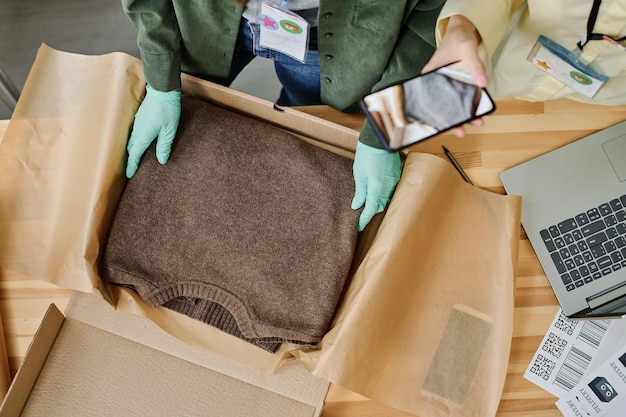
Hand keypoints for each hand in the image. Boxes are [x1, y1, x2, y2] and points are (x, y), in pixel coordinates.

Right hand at [126, 85, 181, 177]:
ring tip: (137, 159)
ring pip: (132, 140)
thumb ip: (164, 146)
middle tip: (133, 169)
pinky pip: (135, 133)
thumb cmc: (168, 109)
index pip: (135, 154)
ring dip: (133, 150)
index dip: (132, 165)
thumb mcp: (169, 130)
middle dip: (131, 159)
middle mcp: (137, 130)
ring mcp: (138, 123)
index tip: (130, 175)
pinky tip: (143, 143)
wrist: (163, 89)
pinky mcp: (141, 118)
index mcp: (143, 135)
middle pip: (131, 148)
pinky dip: (136, 141)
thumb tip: (161, 161)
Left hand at [351, 142, 401, 231]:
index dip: (364, 219)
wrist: (379, 139)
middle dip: (370, 213)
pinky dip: (382, 195)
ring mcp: (394, 181)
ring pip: (386, 199)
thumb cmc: (366, 155)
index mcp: (377, 188)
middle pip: (380, 206)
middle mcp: (388, 187)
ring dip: (377, 204)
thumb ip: (360, 192)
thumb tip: (357, 206)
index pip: (371, 210)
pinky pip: (390, 191)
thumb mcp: (359, 174)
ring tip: (367, 207)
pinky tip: (376, 195)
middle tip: (360, 218)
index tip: (358, 226)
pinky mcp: (397, 176)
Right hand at [422, 15, 486, 136]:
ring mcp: (446, 85)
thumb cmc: (458, 37)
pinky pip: (459, 98)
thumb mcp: (466, 49)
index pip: (427, 100)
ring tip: (476, 121)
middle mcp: (435, 83)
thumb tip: (482, 84)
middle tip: (462, 131)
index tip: (441, 126)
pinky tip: (476, 113)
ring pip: (451, 104)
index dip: (433, 116)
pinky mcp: (456, 84)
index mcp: (428, 77)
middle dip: (451, 120)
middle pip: (440, 106)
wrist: (463, 30)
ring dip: (463, 115)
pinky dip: (467, 106)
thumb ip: (474, 65)